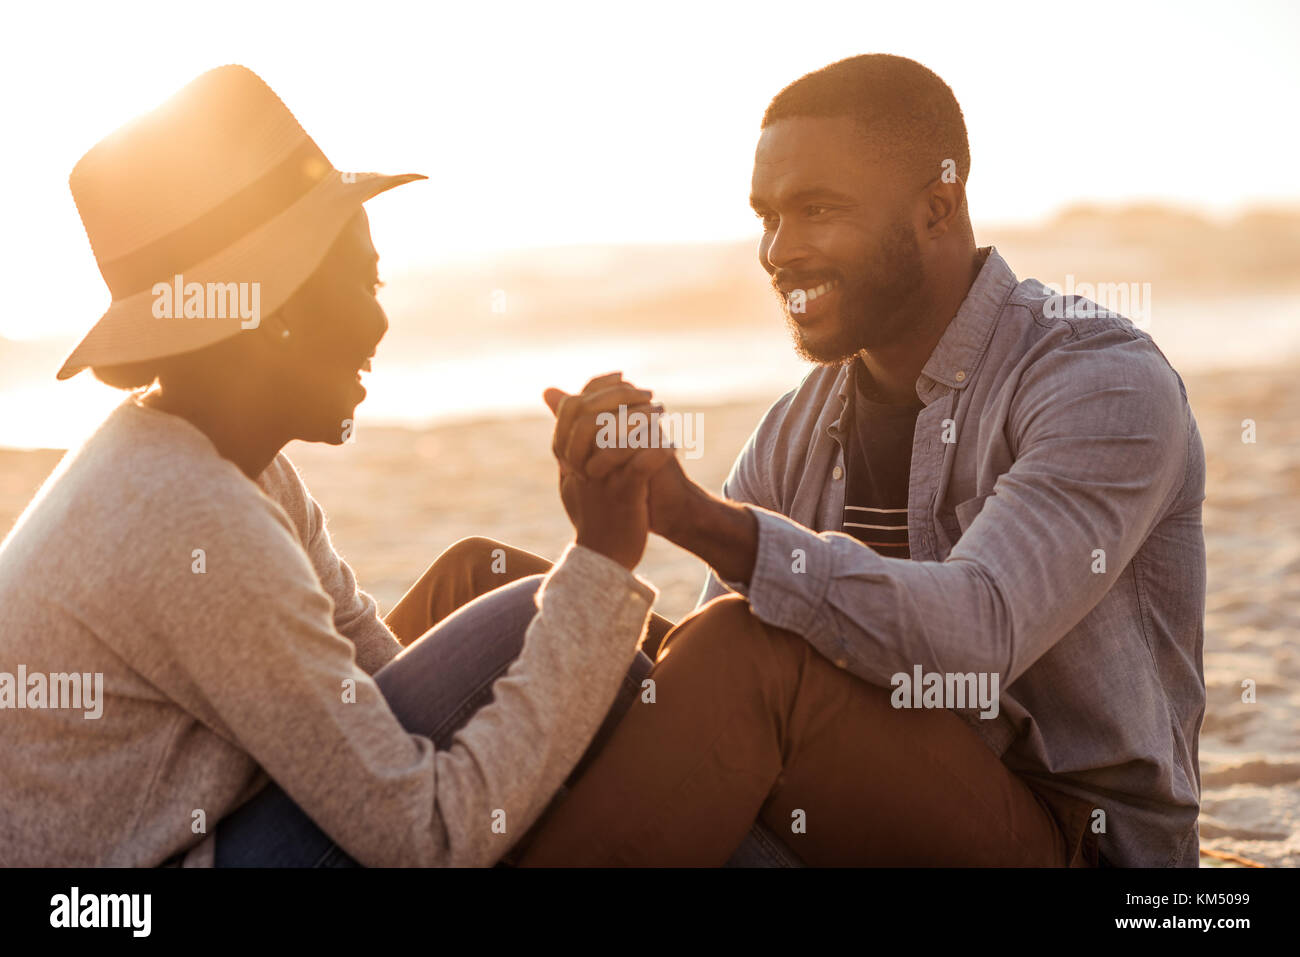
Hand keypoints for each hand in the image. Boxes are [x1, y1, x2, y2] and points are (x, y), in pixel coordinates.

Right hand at [544, 373, 675, 569]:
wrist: (603, 559)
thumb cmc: (594, 512)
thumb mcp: (573, 473)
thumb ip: (567, 434)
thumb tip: (552, 393)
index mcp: (566, 457)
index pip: (571, 408)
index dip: (597, 387)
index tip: (623, 377)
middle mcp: (578, 466)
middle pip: (589, 417)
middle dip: (621, 397)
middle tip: (648, 394)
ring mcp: (600, 482)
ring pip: (614, 438)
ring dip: (642, 418)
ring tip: (663, 411)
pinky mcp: (623, 498)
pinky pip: (639, 466)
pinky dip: (658, 450)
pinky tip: (673, 443)